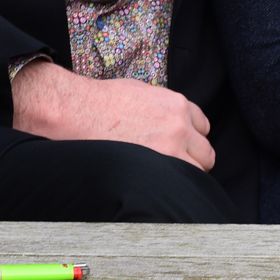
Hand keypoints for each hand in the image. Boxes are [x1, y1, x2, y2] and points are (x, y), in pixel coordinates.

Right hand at [10, 57, 214, 169]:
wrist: (75, 111)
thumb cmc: (102, 101)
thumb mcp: (144, 92)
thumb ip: (165, 108)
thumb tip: (170, 123)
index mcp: (178, 106)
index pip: (203, 129)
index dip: (191, 140)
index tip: (182, 148)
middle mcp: (179, 127)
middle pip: (205, 154)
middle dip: (193, 160)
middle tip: (174, 166)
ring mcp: (169, 149)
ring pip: (195, 172)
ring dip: (184, 176)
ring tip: (163, 178)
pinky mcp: (152, 168)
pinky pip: (175, 185)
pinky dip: (170, 187)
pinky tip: (156, 186)